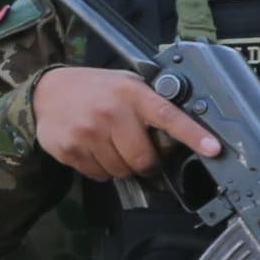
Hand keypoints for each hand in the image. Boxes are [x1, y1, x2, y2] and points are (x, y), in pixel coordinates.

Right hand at [27, 67, 223, 180]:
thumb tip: (181, 134)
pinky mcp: (71, 150)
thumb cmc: (94, 90)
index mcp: (131, 94)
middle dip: (146, 162)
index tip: (213, 149)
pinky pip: (99, 175)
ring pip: (121, 171)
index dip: (192, 134)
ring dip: (121, 166)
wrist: (46, 92)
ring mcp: (88, 133)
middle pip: (144, 159)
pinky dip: (100, 169)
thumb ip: (150, 104)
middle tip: (137, 151)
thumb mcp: (125, 84)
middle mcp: (111, 112)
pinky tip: (92, 149)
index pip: (168, 116)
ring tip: (109, 145)